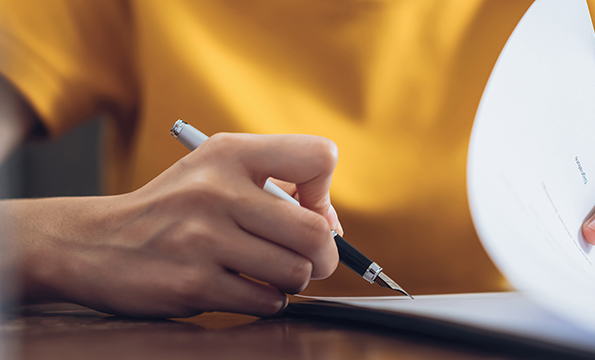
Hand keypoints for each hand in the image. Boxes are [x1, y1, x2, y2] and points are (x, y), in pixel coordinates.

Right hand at [4, 133, 341, 316]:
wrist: (93, 243)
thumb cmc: (174, 209)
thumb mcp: (217, 171)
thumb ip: (278, 185)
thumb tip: (333, 227)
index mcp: (230, 153)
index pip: (319, 157)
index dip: (325, 193)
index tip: (306, 210)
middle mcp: (217, 190)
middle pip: (316, 232)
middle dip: (324, 255)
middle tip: (309, 260)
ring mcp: (204, 238)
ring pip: (295, 272)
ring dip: (291, 281)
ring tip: (265, 272)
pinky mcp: (194, 282)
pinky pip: (266, 301)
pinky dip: (265, 301)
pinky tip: (241, 287)